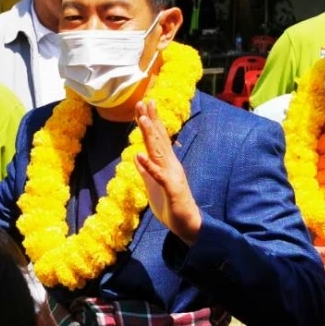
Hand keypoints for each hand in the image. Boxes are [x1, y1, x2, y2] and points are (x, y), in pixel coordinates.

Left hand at [133, 99, 201, 245]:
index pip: (156, 139)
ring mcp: (171, 175)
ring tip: (143, 119)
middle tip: (143, 102)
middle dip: (150, 120)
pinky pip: (158, 176)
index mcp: (165, 163)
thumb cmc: (170, 205)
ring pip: (159, 152)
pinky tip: (139, 155)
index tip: (143, 105)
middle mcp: (170, 164)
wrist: (187, 223)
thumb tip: (137, 156)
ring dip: (150, 135)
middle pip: (158, 139)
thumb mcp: (152, 185)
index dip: (149, 122)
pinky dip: (148, 165)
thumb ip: (145, 171)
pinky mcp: (171, 188)